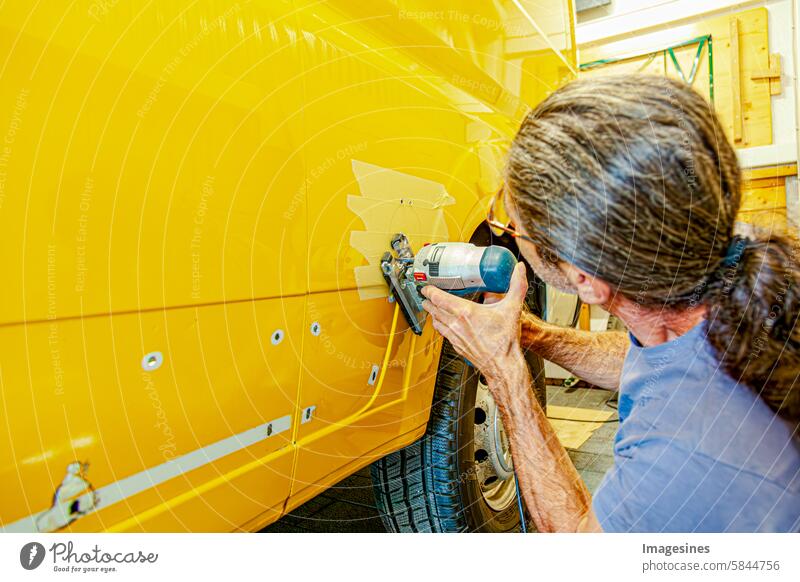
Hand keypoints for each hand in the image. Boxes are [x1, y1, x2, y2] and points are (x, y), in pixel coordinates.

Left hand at [421, 262, 527, 385]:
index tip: (426, 286)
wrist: (502, 365)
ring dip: (432, 313)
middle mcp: (456, 324)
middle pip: (433, 309)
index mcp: (465, 312)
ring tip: (431, 307)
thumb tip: (519, 270)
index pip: (439, 298)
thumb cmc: (504, 341)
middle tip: (426, 295)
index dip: (429, 291)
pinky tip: (443, 324)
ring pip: (436, 322)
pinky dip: (440, 326)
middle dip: (428, 301)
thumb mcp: (512, 308)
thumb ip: (517, 286)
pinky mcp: (456, 346)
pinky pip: (442, 333)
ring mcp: (455, 336)